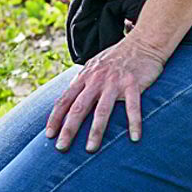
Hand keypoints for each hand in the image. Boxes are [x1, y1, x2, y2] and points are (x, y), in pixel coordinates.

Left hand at [45, 32, 168, 150]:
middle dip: (68, 129)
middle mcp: (96, 80)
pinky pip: (133, 107)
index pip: (65, 100)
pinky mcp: (133, 84)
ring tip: (90, 149)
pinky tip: (134, 138)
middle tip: (61, 148)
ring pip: (102, 110)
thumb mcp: (94, 66)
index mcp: (85, 77)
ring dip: (95, 131)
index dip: (55, 118)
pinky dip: (134, 123)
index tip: (49, 135)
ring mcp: (115, 82)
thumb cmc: (117, 58)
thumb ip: (82, 82)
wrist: (142, 43)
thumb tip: (68, 99)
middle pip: (79, 108)